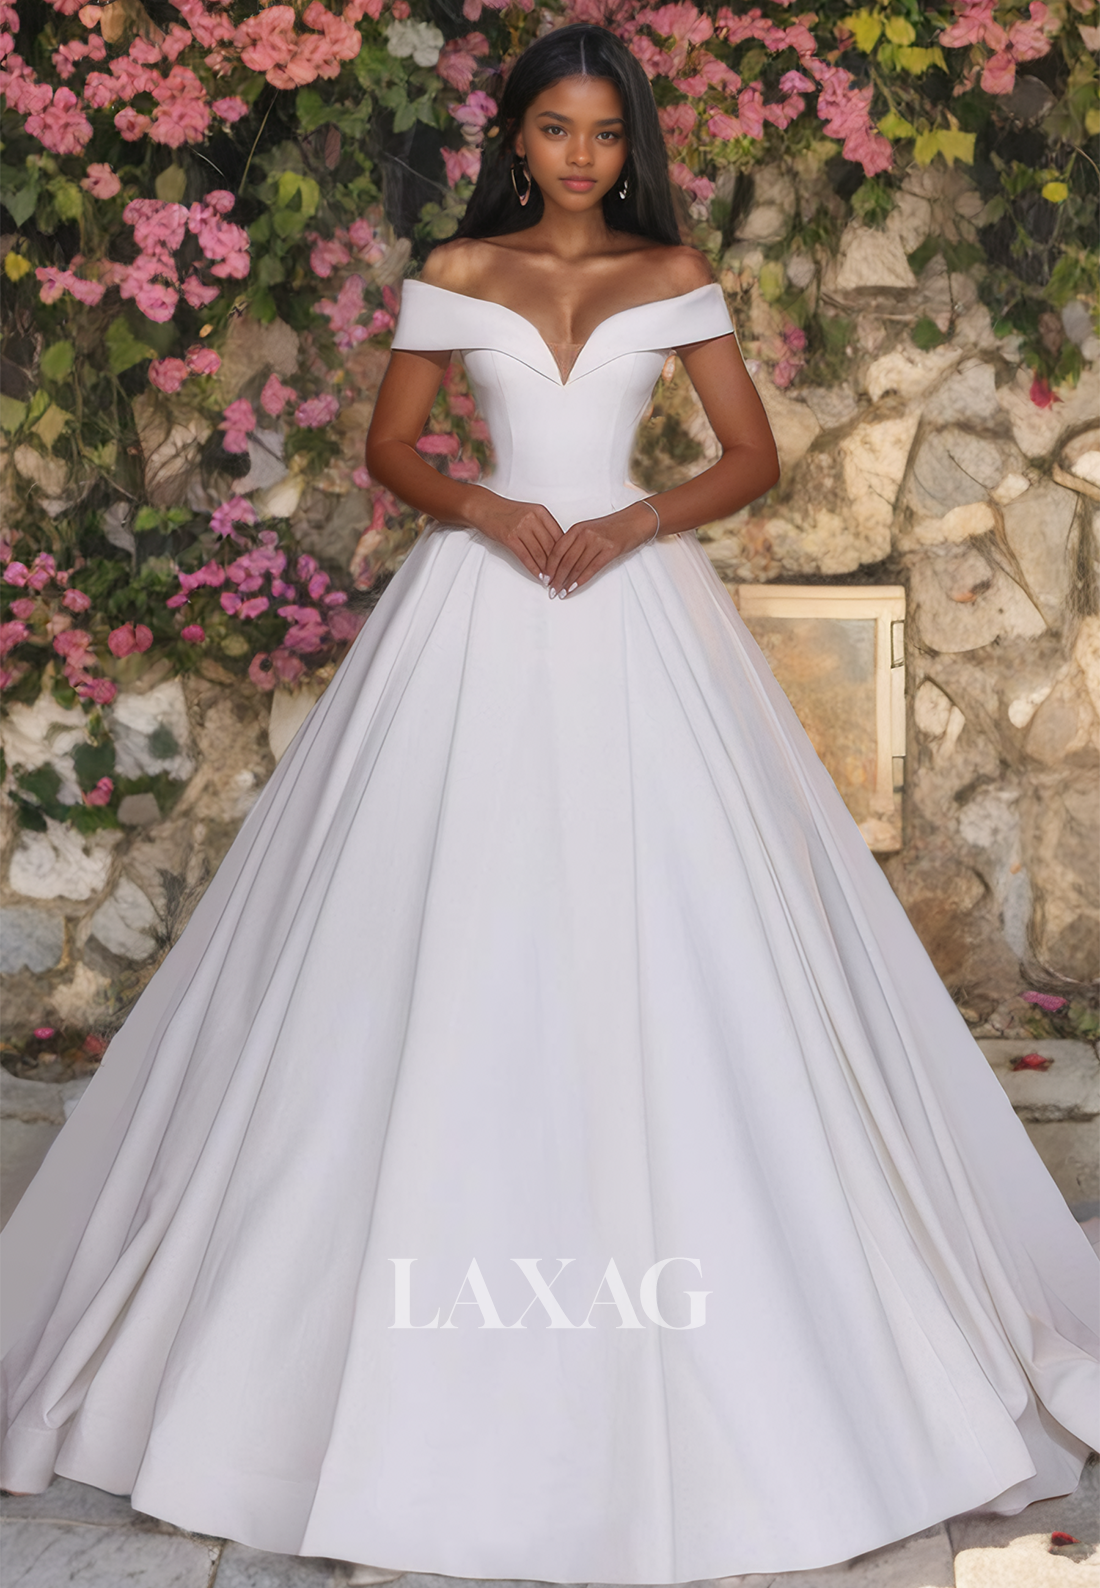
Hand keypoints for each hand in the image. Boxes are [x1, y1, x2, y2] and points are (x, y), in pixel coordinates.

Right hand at [464, 487, 562, 580]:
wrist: (484, 508)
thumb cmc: (506, 512)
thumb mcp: (529, 514)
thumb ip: (543, 528)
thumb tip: (557, 549)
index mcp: (541, 512)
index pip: (559, 535)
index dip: (565, 553)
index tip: (569, 565)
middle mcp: (533, 518)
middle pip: (551, 546)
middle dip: (558, 564)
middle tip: (562, 577)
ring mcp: (521, 527)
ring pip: (539, 553)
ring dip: (546, 570)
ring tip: (552, 581)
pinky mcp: (509, 537)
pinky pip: (525, 556)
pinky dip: (534, 569)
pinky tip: (539, 576)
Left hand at [542, 501, 658, 596]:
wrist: (635, 521)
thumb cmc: (612, 528)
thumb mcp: (589, 530)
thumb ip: (575, 543)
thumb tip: (560, 563)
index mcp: (577, 529)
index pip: (557, 550)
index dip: (549, 566)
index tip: (544, 578)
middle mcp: (585, 534)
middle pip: (565, 560)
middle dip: (556, 578)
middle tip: (550, 590)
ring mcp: (597, 542)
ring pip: (577, 566)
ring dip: (566, 582)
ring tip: (560, 593)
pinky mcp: (610, 550)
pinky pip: (591, 569)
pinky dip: (581, 581)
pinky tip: (573, 589)